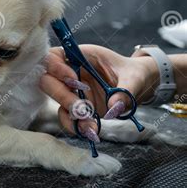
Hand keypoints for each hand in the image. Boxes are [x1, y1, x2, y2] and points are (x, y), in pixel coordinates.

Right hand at [39, 45, 158, 140]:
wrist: (139, 86)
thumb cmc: (134, 74)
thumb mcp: (135, 77)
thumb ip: (126, 90)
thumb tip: (114, 108)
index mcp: (80, 56)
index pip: (53, 56)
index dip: (56, 67)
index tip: (73, 80)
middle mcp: (70, 72)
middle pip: (48, 81)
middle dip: (62, 96)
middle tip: (82, 109)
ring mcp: (71, 90)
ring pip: (56, 101)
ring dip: (70, 116)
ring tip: (91, 127)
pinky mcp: (76, 107)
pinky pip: (66, 116)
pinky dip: (75, 126)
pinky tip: (90, 132)